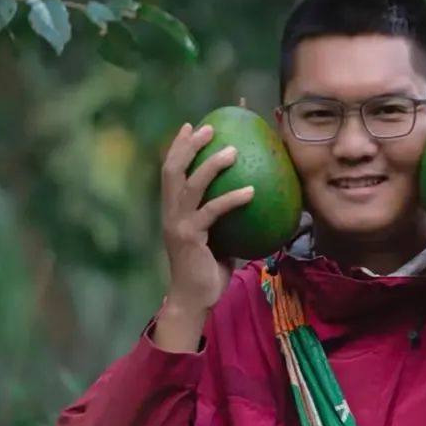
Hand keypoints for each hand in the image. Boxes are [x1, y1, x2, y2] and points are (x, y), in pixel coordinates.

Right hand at [160, 121, 254, 313]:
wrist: (193, 300)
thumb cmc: (208, 271)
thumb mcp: (217, 239)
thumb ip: (225, 219)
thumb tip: (254, 199)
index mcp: (172, 210)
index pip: (171, 170)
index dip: (179, 147)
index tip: (192, 125)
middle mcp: (170, 213)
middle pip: (172, 169)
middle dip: (188, 146)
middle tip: (209, 128)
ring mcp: (178, 224)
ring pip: (190, 185)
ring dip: (211, 165)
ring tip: (232, 150)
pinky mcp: (190, 238)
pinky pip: (213, 212)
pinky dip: (232, 198)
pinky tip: (251, 190)